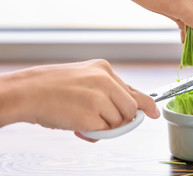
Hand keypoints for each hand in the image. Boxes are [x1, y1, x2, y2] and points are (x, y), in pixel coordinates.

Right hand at [0, 59, 159, 141]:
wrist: (28, 91)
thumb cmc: (54, 87)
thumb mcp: (86, 79)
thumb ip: (109, 91)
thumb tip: (130, 109)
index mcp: (105, 69)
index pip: (134, 90)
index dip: (146, 104)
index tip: (154, 112)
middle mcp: (106, 81)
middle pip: (130, 109)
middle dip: (120, 119)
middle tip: (101, 120)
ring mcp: (99, 97)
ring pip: (118, 122)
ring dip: (104, 126)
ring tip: (83, 118)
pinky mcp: (91, 114)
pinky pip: (104, 131)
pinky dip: (93, 132)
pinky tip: (77, 124)